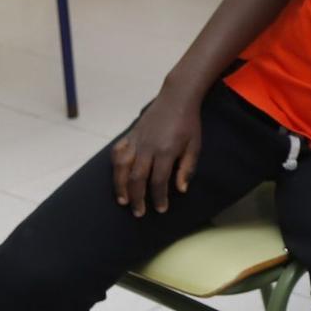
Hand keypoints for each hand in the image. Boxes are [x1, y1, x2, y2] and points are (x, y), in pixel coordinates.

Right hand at [111, 92, 202, 215]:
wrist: (176, 98)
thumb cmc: (188, 123)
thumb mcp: (195, 145)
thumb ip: (187, 168)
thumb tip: (181, 190)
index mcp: (166, 151)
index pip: (159, 181)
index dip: (159, 198)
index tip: (161, 209)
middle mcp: (148, 147)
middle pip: (137, 178)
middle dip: (137, 198)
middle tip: (139, 212)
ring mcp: (137, 140)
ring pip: (122, 167)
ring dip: (121, 186)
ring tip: (123, 201)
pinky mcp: (130, 134)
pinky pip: (117, 152)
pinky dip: (115, 165)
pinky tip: (117, 177)